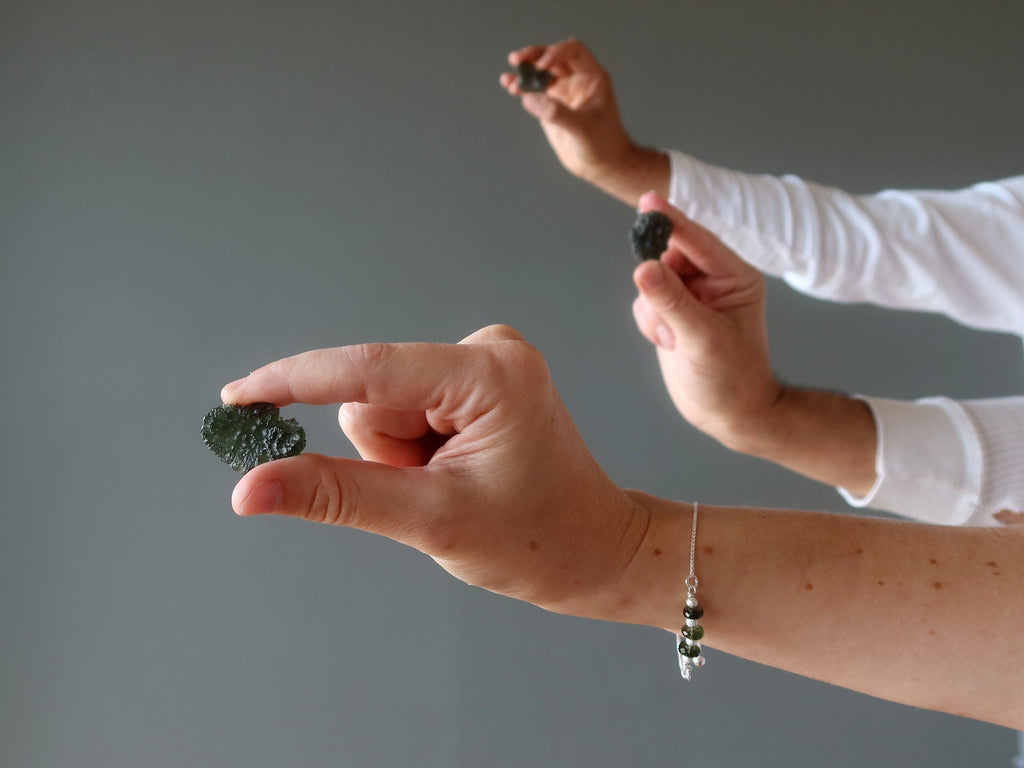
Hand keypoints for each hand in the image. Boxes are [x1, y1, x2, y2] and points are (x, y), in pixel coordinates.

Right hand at [221, 325, 649, 620]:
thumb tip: (249, 487)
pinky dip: (415, 448)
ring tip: (453, 483)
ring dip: (401, 454)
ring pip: (384, 404)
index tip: (236, 396)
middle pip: (374, 394)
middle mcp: (488, 350)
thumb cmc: (534, 540)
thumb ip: (334, 495)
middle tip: (434, 490)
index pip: (367, 370)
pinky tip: (458, 470)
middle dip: (386, 451)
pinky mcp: (476, 377)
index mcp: (489, 373)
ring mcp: (485, 360)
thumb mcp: (428, 520)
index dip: (293, 382)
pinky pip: (405, 407)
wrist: (593, 549)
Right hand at [499, 39, 635, 184]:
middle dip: (534, 56)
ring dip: (524, 71)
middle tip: (516, 59)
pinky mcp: (550, 107)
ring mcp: (563, 92)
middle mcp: (577, 80)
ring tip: (509, 79)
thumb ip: (556, 113)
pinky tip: (509, 85)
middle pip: (552, 56)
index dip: (556, 52)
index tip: (541, 66)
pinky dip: (521, 86)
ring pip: (540, 72)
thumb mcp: (583, 128)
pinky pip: (533, 91)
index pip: (573, 50)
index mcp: (592, 77)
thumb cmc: (603, 144)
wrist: (601, 165)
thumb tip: (530, 98)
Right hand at [631, 193, 780, 450]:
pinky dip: (650, 323)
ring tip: (675, 339)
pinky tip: (669, 344)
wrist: (729, 414)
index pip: (698, 240)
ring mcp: (691, 297)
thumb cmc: (732, 378)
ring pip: (651, 281)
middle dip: (660, 286)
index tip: (648, 201)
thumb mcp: (703, 339)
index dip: (672, 221)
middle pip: (668, 257)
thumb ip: (671, 301)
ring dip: (655, 311)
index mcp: (735, 276)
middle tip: (667, 316)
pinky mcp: (673, 313)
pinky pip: (645, 302)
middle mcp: (713, 281)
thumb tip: (643, 268)